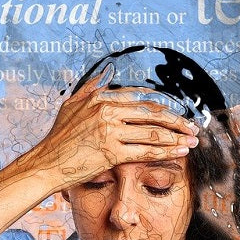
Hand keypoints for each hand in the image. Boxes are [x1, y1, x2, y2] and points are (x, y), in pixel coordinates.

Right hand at [30, 66, 200, 191]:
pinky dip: (166, 151)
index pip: (141, 98)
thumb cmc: (58, 139)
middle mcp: (106, 111)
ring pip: (152, 132)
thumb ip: (90, 89)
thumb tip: (104, 76)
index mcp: (100, 98)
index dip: (163, 106)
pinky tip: (180, 152)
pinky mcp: (111, 153)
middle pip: (152, 113)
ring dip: (177, 136)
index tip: (176, 113)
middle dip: (177, 121)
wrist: (46, 164)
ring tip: (192, 141)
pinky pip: (146, 151)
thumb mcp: (70, 106)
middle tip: (192, 127)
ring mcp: (109, 131)